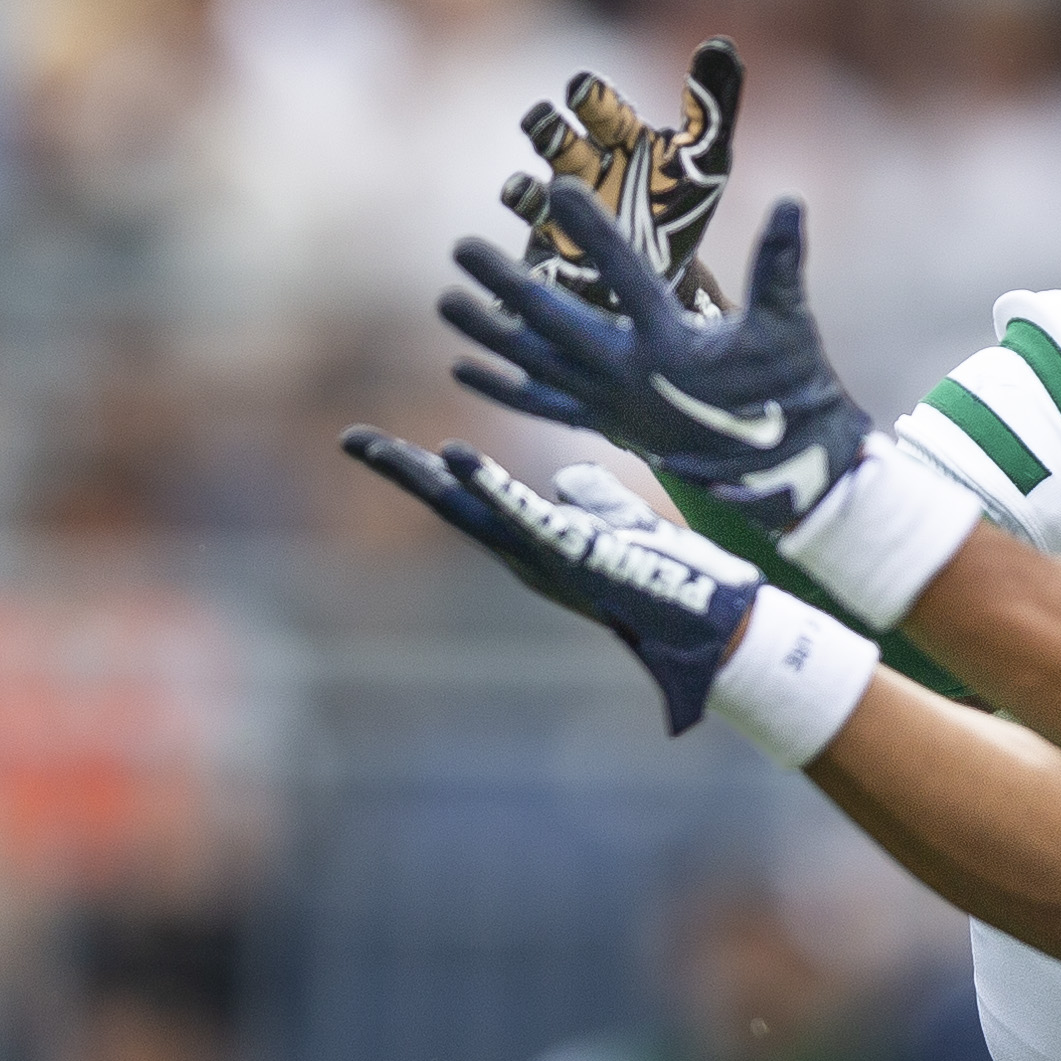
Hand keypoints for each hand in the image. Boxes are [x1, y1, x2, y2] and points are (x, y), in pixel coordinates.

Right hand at [341, 434, 761, 729]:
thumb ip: (587, 498)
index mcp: (535, 541)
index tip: (374, 442)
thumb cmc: (669, 571)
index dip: (422, 470)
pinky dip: (486, 485)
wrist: (711, 620)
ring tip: (379, 448)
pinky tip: (454, 456)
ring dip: (425, 479)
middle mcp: (528, 555)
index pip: (468, 499)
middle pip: (451, 507)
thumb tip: (563, 479)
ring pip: (471, 514)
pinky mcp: (571, 555)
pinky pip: (520, 515)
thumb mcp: (619, 521)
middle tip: (349, 440)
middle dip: (399, 474)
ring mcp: (546, 558)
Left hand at [437, 188, 871, 532]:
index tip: (557, 191)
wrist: (785, 467)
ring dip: (489, 334)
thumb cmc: (789, 390)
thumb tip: (792, 203)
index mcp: (670, 343)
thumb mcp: (789, 326)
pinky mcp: (609, 425)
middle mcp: (630, 375)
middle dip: (505, 284)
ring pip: (537, 366)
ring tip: (447, 303)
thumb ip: (781, 265)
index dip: (591, 230)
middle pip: (554, 322)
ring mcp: (613, 405)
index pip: (623, 274)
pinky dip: (504, 389)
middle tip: (460, 249)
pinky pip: (544, 406)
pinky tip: (463, 368)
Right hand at [504, 40, 744, 313]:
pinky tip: (524, 208)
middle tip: (545, 123)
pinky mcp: (552, 247)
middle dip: (547, 129)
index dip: (589, 97)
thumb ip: (713, 106)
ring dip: (524, 185)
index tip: (581, 89)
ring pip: (530, 187)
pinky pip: (531, 230)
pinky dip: (525, 219)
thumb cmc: (682, 202)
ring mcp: (562, 203)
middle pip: (555, 137)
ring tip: (527, 186)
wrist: (662, 268)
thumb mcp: (708, 156)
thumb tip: (721, 43)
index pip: (597, 105)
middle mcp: (585, 164)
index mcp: (620, 136)